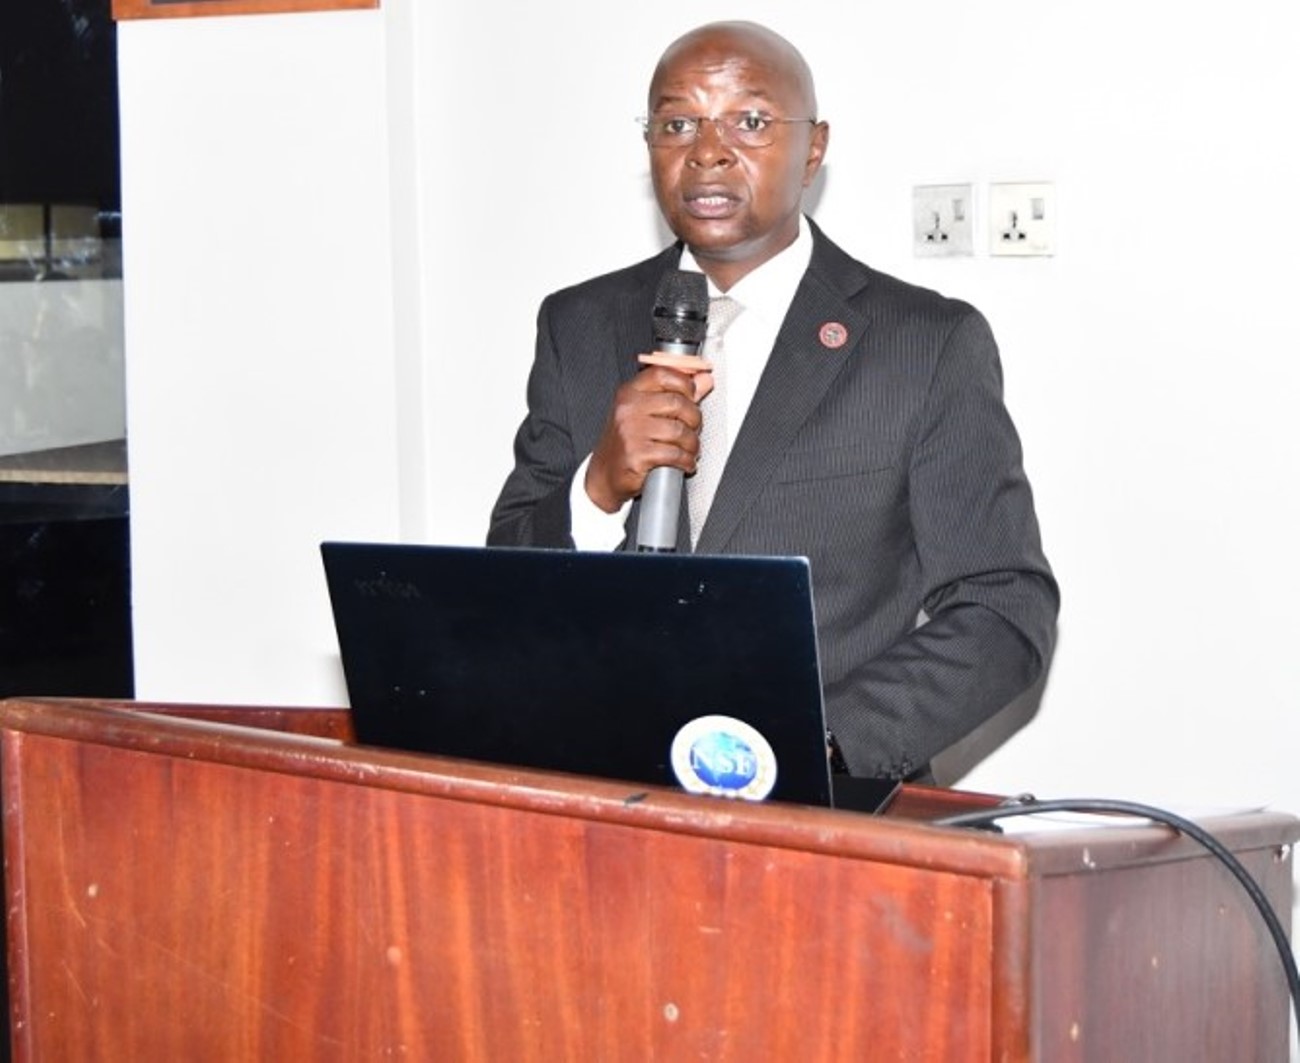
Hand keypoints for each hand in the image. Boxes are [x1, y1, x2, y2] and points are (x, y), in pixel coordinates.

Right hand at [584, 358, 712, 512]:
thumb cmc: (627, 442)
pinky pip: (674, 454)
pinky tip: (685, 462)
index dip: (685, 383)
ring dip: (692, 444)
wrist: (605, 474)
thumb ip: (676, 394)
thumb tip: (704, 380)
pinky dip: (686, 460)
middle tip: (694, 428)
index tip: (693, 395)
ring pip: (679, 431)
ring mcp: (631, 432)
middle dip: (694, 418)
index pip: (662, 374)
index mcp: (629, 393)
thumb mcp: (646, 412)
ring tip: (690, 449)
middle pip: (677, 402)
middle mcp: (628, 409)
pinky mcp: (637, 455)